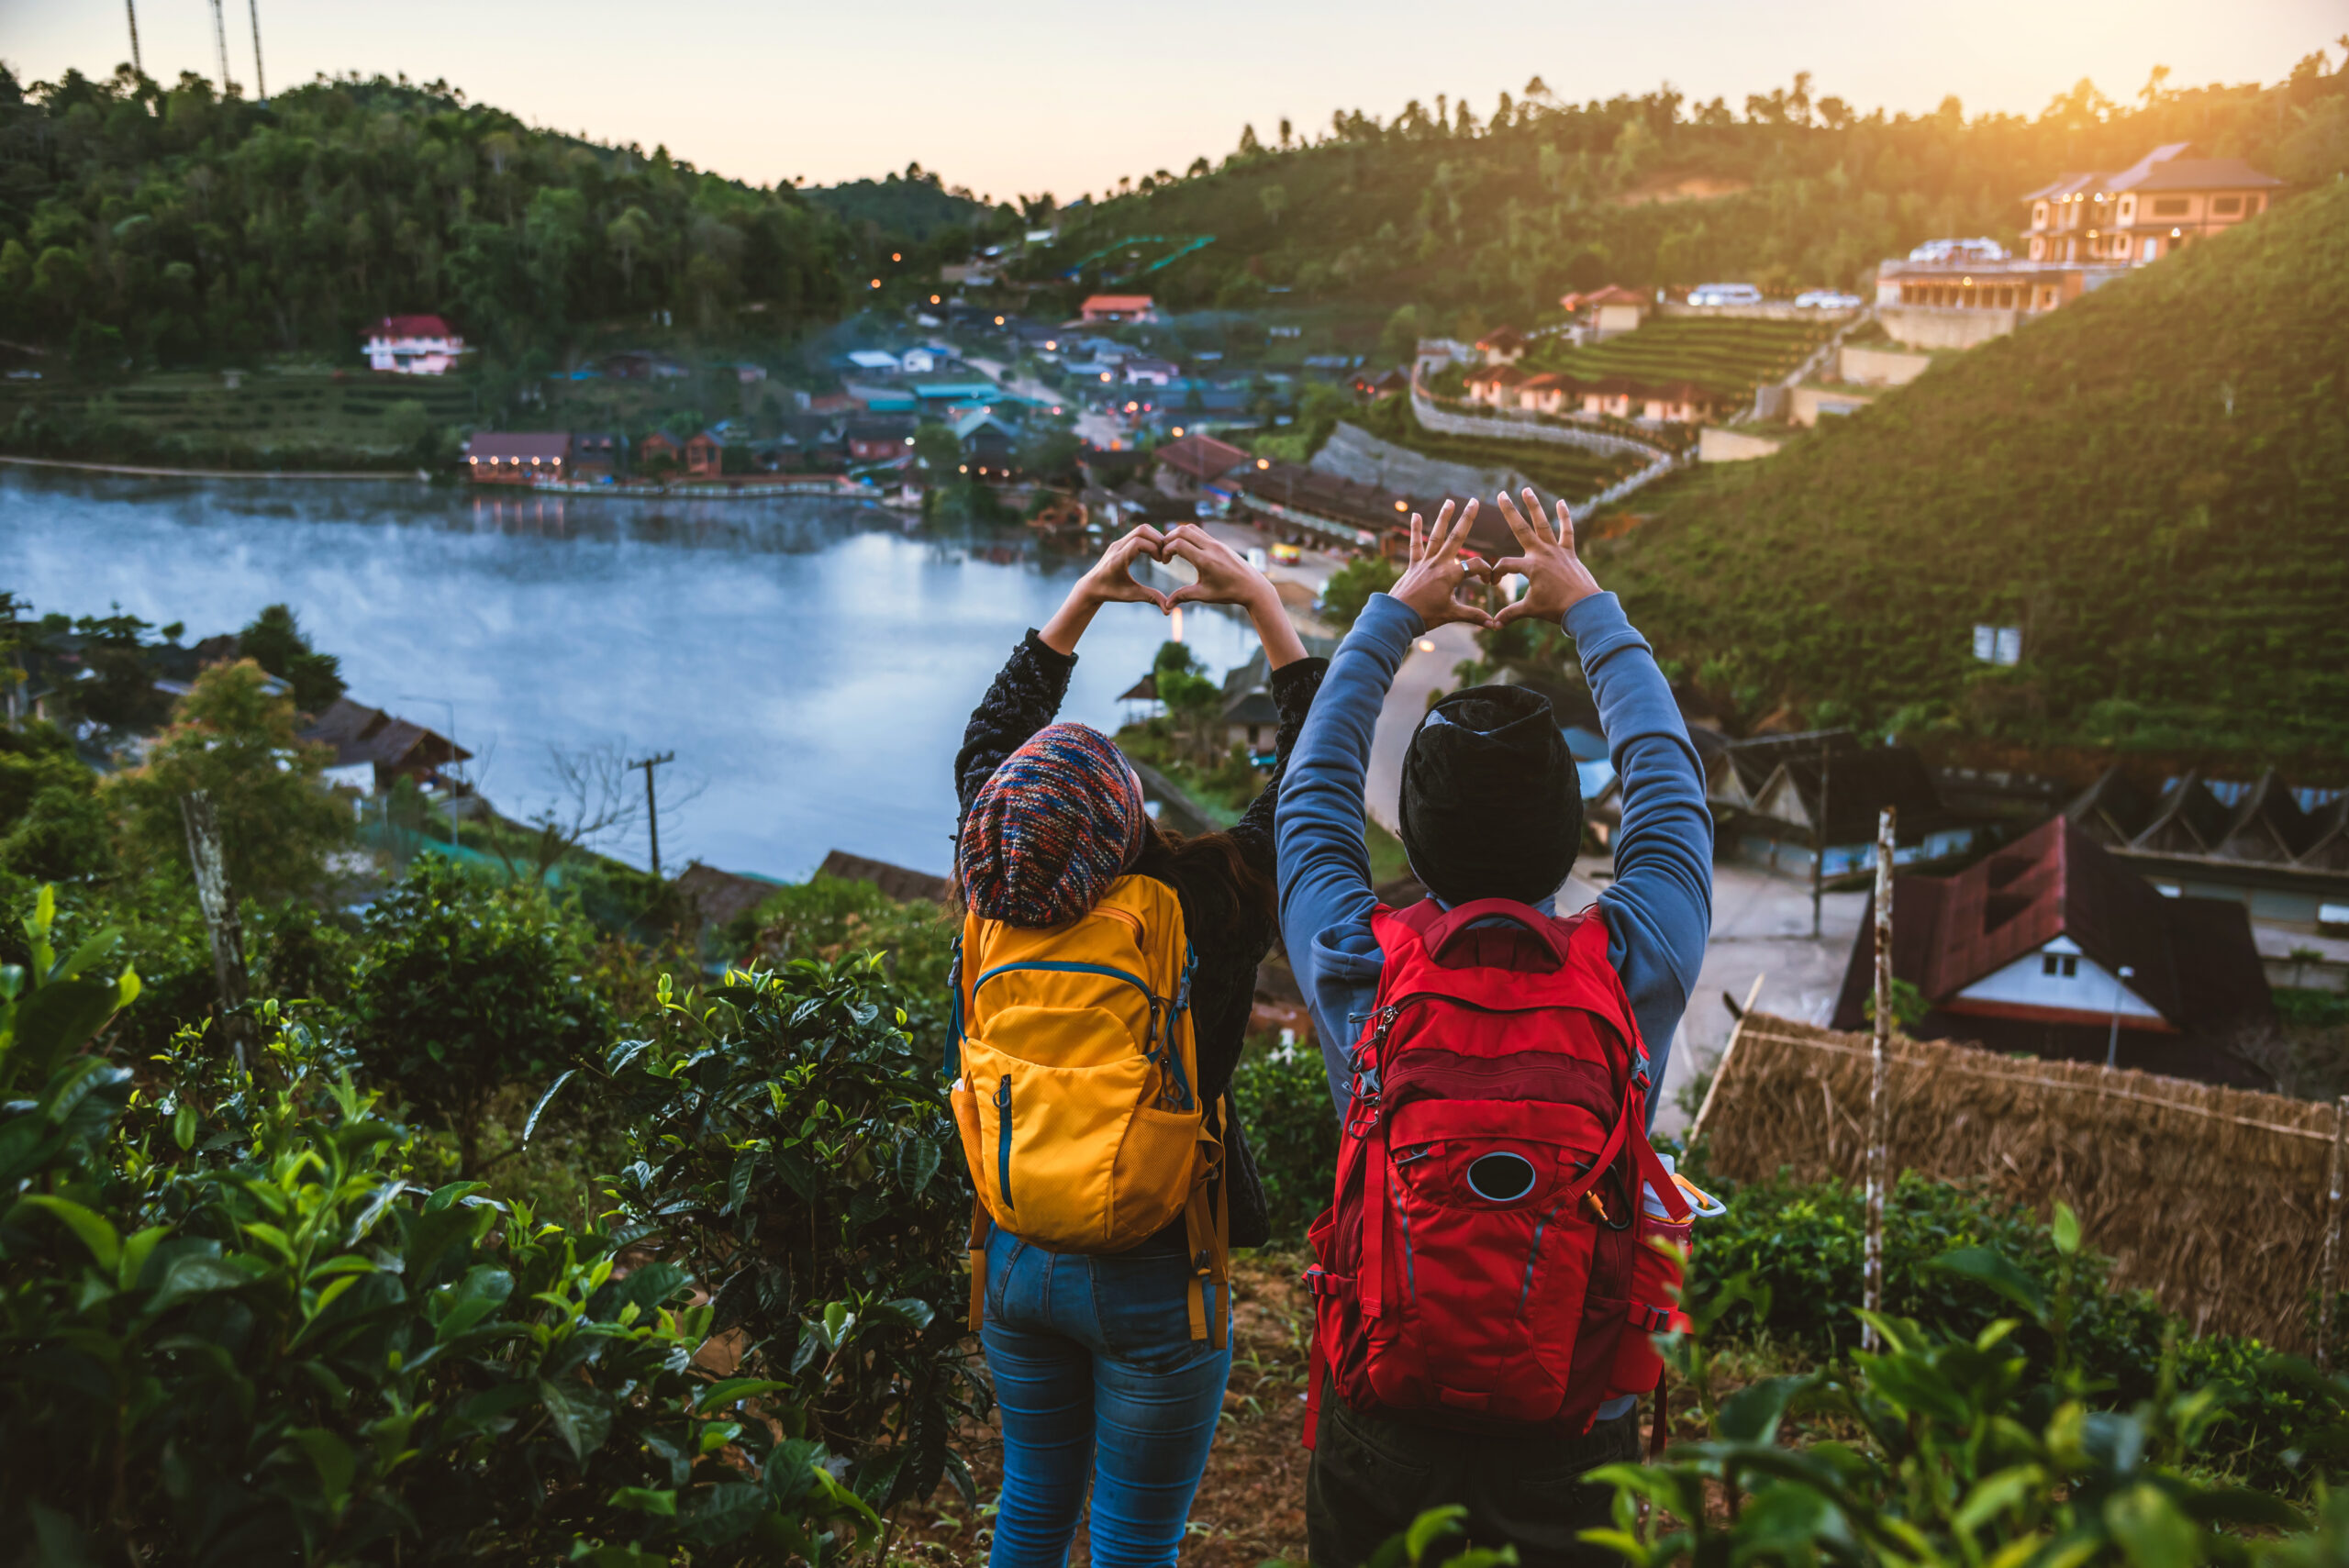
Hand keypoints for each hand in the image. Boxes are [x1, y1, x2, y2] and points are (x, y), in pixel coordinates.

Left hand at [1074, 524, 1172, 611]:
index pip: (1139, 542)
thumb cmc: (1110, 592)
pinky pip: (1138, 533)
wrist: (1091, 586)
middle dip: (1158, 539)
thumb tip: (1168, 610)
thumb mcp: (1130, 595)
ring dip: (1155, 537)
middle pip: (1142, 530)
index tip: (1161, 562)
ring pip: (1141, 529)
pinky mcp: (1120, 542)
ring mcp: (1118, 542)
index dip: (1154, 548)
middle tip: (1165, 554)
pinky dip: (1149, 539)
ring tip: (1161, 554)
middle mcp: (1117, 546)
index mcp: (1118, 559)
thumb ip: (1150, 598)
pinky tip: (1154, 553)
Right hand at [1163, 524, 1308, 667]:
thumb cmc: (1229, 593)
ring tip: (1173, 549)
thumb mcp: (1204, 595)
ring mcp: (1217, 543)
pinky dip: (1189, 536)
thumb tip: (1167, 605)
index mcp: (1205, 560)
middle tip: (1164, 551)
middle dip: (1169, 538)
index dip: (1166, 549)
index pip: (1178, 544)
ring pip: (1192, 528)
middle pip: (1183, 530)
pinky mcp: (1220, 543)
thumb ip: (1183, 596)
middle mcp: (1211, 547)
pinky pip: (1200, 533)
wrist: (1253, 587)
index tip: (1164, 561)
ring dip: (1179, 535)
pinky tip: (1186, 549)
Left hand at [1388, 500, 1496, 631]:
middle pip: (1456, 537)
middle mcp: (1439, 563)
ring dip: (1443, 517)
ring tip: (1449, 501)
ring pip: (1436, 535)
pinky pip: (1415, 545)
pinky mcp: (1413, 565)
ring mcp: (1425, 562)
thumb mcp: (1452, 614)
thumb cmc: (1425, 616)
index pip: (1475, 565)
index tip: (1489, 582)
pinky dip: (1415, 530)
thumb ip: (1473, 616)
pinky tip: (1414, 514)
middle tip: (1473, 501)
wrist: (1398, 617)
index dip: (1487, 571)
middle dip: (1467, 518)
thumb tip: (1493, 624)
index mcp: (1451, 575)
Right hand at [1489, 488, 1601, 626]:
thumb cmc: (1556, 609)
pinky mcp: (1569, 552)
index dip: (1495, 573)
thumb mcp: (1530, 609)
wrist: (1585, 608)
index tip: (1493, 583)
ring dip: (1534, 506)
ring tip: (1526, 490)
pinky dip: (1565, 517)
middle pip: (1520, 528)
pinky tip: (1561, 502)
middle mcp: (1542, 553)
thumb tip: (1493, 625)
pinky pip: (1567, 531)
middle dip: (1509, 511)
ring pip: (1543, 523)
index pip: (1505, 565)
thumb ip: (1510, 614)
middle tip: (1500, 494)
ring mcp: (1556, 550)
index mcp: (1530, 567)